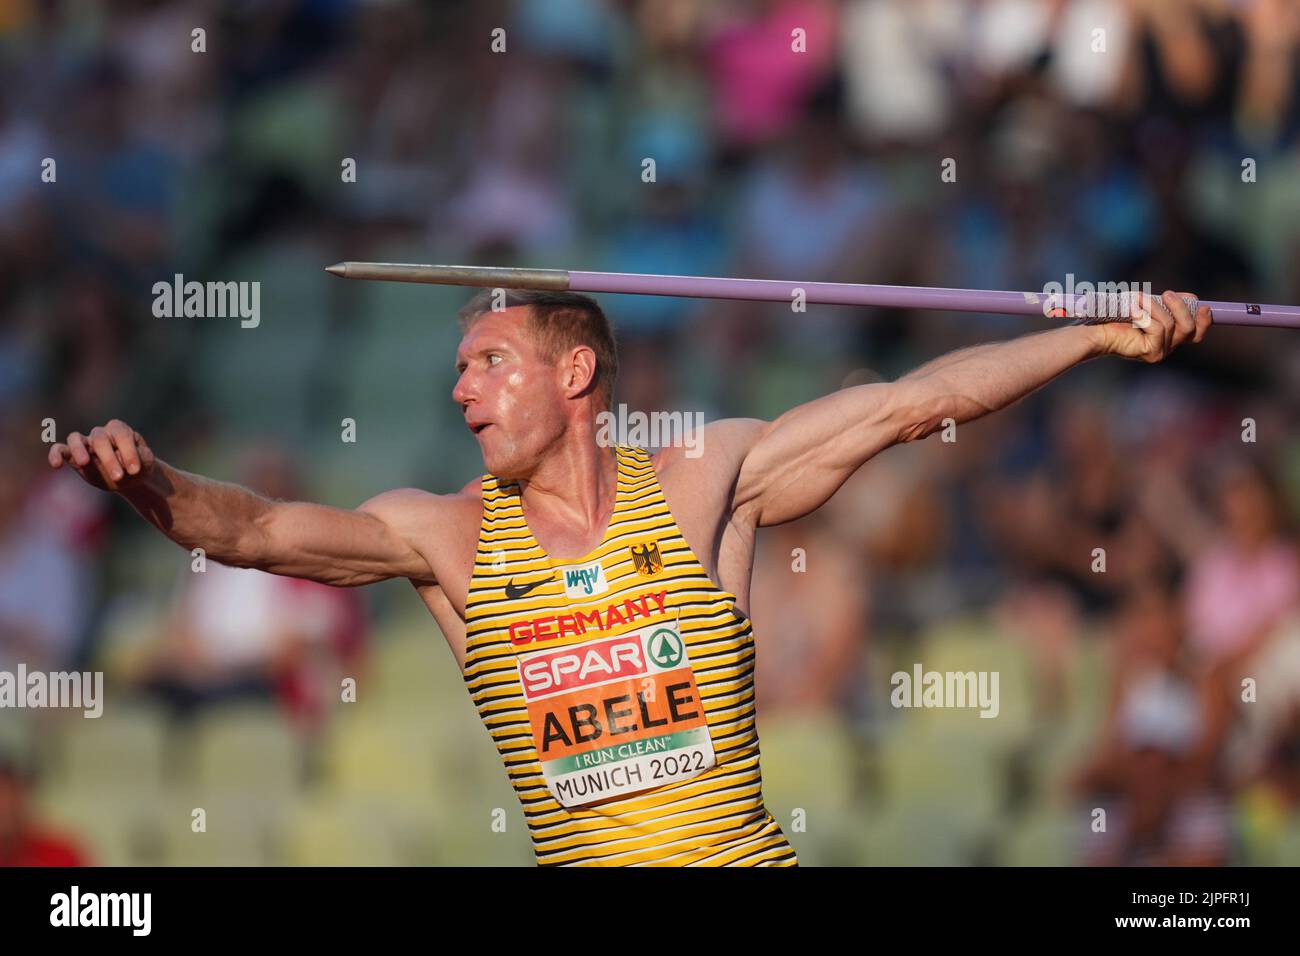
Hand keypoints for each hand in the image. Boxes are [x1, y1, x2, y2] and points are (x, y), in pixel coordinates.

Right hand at [47, 419, 156, 492]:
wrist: (131, 477)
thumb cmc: (139, 465)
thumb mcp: (145, 462)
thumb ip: (139, 456)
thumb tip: (122, 458)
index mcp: (120, 430)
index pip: (121, 434)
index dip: (128, 451)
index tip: (135, 470)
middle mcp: (101, 433)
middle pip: (100, 438)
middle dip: (109, 458)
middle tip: (120, 476)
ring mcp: (86, 444)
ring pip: (75, 438)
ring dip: (79, 450)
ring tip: (84, 462)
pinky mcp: (73, 457)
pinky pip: (60, 450)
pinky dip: (55, 454)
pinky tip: (56, 465)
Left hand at [1096, 290, 1211, 362]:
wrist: (1095, 330)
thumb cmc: (1118, 317)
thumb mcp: (1148, 306)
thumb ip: (1168, 305)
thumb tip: (1192, 298)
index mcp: (1168, 337)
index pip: (1195, 333)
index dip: (1203, 320)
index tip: (1202, 305)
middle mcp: (1167, 347)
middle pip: (1190, 329)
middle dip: (1181, 308)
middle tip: (1167, 294)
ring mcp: (1160, 352)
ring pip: (1172, 325)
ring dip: (1155, 307)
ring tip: (1138, 298)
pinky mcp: (1152, 353)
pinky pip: (1159, 329)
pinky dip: (1146, 316)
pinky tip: (1133, 311)